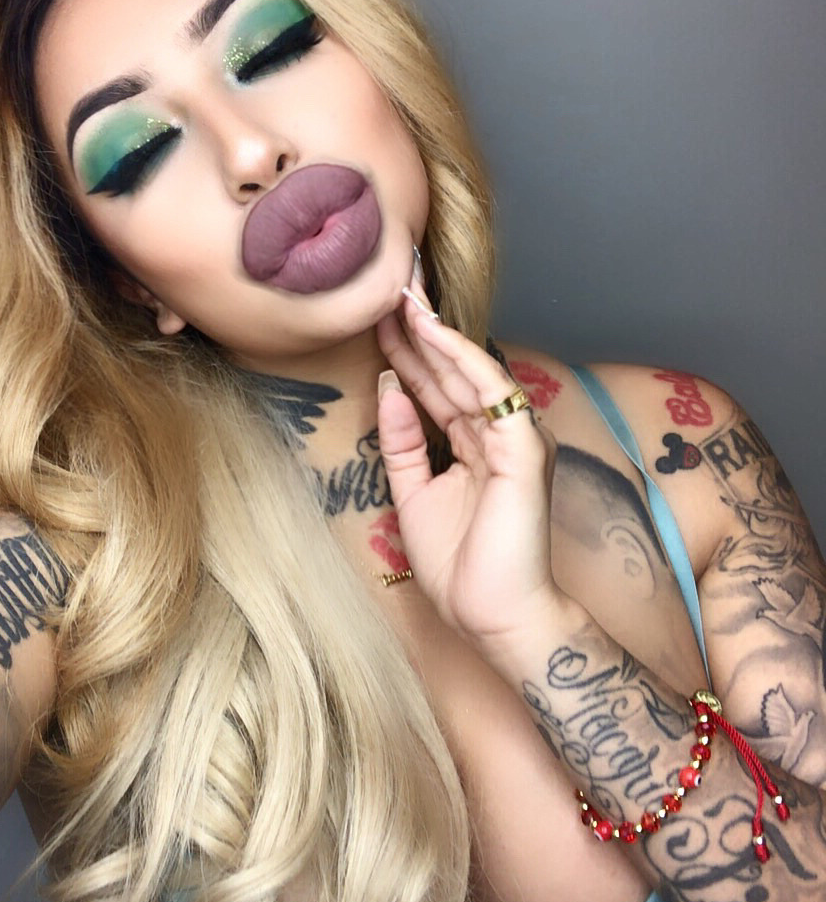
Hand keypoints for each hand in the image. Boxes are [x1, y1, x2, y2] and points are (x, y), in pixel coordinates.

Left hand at [376, 286, 558, 642]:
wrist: (494, 616)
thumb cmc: (461, 566)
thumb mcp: (413, 493)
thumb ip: (403, 441)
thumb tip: (389, 386)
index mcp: (475, 446)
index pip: (437, 387)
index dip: (408, 352)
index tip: (376, 318)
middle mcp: (499, 434)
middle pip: (452, 371)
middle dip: (418, 328)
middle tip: (387, 285)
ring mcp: (516, 438)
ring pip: (470, 370)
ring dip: (435, 330)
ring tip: (401, 293)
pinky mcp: (525, 447)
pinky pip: (489, 390)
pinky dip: (459, 357)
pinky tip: (429, 330)